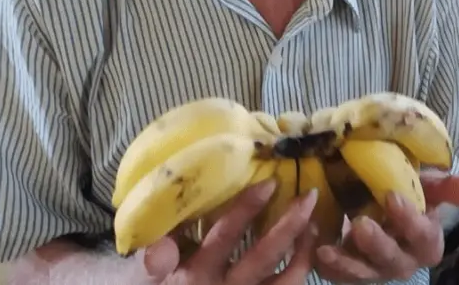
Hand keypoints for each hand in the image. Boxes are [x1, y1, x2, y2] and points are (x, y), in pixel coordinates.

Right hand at [141, 181, 318, 284]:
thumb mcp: (143, 274)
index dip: (246, 210)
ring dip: (304, 252)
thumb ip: (153, 257)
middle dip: (290, 225)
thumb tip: (160, 249)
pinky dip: (302, 271)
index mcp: (194, 274)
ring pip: (286, 281)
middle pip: (265, 256)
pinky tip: (309, 251)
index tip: (269, 183)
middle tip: (309, 196)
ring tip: (314, 224)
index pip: (224, 237)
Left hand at [314, 173, 458, 283]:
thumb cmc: (402, 190)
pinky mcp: (348, 274)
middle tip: (360, 225)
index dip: (409, 219)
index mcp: (427, 241)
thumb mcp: (425, 184)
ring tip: (329, 248)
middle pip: (393, 260)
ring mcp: (375, 271)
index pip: (423, 236)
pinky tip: (315, 248)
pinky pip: (338, 276)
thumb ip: (454, 187)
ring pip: (364, 274)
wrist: (369, 200)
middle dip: (377, 245)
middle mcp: (404, 262)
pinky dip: (326, 264)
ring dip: (347, 262)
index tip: (392, 196)